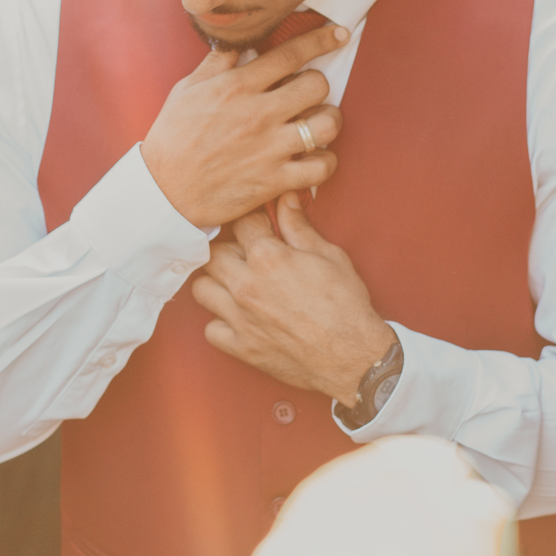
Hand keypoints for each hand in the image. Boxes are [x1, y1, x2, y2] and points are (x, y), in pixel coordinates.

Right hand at [141, 25, 347, 227]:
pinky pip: (321, 166)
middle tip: (308, 94)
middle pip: (317, 85)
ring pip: (327, 124)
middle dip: (319, 84)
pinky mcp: (275, 180)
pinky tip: (313, 157)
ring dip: (328, 121)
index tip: (339, 33)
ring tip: (317, 124)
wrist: (164, 191)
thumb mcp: (187, 90)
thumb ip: (217, 63)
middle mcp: (258, 113)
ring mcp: (270, 148)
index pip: (290, 54)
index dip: (321, 39)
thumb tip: (238, 41)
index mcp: (237, 86)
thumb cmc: (173, 139)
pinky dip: (325, 161)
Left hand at [191, 196, 395, 404]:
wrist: (353, 356)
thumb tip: (285, 199)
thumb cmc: (346, 305)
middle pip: (214, 254)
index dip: (253, 221)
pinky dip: (221, 323)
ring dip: (217, 283)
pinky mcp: (241, 347)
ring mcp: (240, 318)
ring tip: (236, 284)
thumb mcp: (329, 256)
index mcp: (267, 257)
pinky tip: (239, 318)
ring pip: (202, 289)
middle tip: (247, 256)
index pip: (242, 223)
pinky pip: (211, 329)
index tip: (259, 227)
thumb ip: (298, 226)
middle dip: (229, 249)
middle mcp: (246, 285)